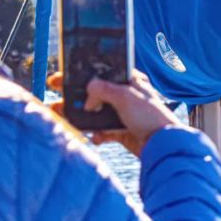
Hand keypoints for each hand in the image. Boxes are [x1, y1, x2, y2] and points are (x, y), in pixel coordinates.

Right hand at [46, 70, 179, 155]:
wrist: (164, 147)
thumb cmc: (150, 116)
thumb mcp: (125, 96)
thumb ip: (103, 90)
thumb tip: (88, 89)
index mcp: (131, 81)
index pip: (102, 73)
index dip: (81, 74)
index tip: (61, 77)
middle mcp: (127, 97)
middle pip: (95, 94)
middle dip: (75, 98)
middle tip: (56, 100)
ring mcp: (124, 115)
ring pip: (96, 114)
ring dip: (81, 118)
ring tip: (63, 118)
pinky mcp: (123, 132)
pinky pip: (104, 132)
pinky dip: (98, 135)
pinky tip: (96, 138)